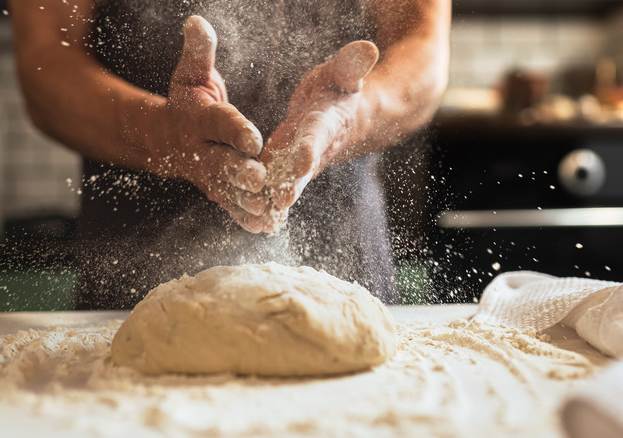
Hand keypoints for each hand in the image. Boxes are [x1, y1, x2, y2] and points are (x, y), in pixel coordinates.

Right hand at [151, 16, 268, 231]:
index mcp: (199, 119)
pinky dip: (245, 217)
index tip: (254, 137)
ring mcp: (207, 175)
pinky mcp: (215, 191)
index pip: (219, 123)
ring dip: (246, 201)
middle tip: (260, 179)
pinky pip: (230, 206)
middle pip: (221, 162)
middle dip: (239, 172)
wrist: (166, 138)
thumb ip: (199, 52)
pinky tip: (266, 226)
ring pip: (227, 190)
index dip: (235, 129)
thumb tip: (196, 21)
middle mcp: (201, 150)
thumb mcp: (191, 74)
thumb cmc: (188, 100)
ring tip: (268, 209)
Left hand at [256, 41, 378, 232]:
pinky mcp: (285, 168)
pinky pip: (276, 187)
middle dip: (292, 185)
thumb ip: (351, 64)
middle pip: (302, 169)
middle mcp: (314, 148)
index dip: (310, 147)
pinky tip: (254, 221)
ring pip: (287, 184)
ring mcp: (299, 162)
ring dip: (275, 201)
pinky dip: (267, 204)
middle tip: (280, 202)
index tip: (302, 161)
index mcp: (326, 123)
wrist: (342, 116)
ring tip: (261, 218)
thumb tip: (368, 47)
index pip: (317, 135)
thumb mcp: (343, 73)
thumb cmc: (338, 89)